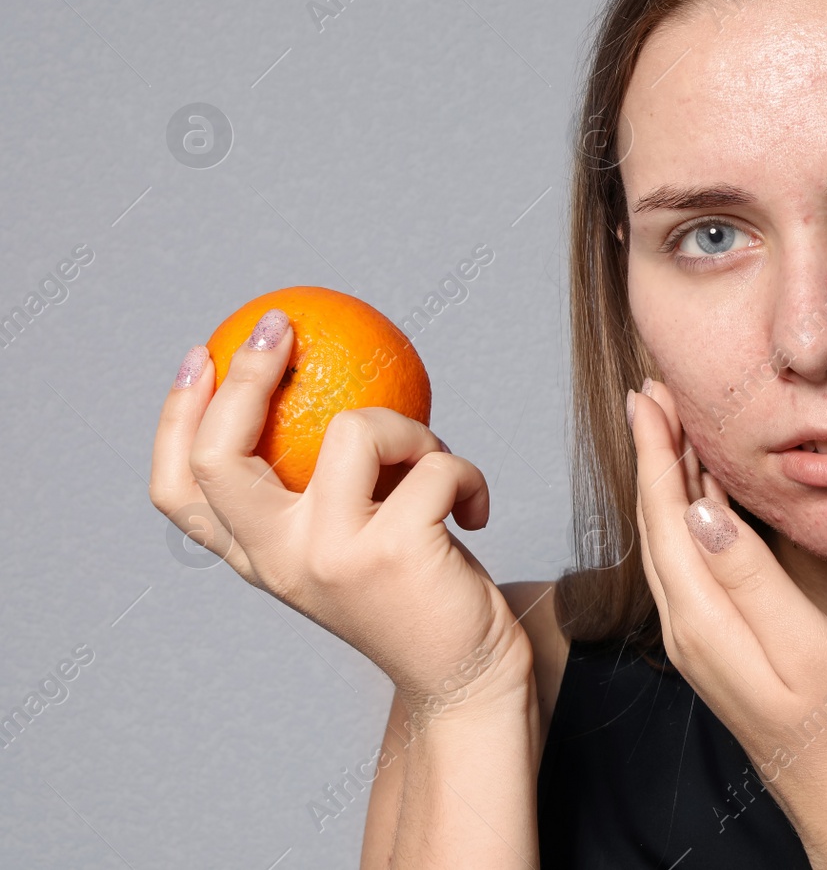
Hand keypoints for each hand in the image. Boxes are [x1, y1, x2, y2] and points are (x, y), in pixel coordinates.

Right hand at [149, 319, 532, 717]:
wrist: (466, 676)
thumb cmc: (416, 594)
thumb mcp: (352, 539)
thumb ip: (326, 488)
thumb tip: (328, 381)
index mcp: (258, 558)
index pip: (179, 489)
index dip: (174, 417)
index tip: (202, 354)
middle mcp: (278, 560)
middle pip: (222, 453)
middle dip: (244, 374)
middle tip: (282, 325)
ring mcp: (330, 557)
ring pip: (355, 429)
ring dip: (411, 430)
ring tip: (433, 466)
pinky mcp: (393, 551)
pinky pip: (433, 463)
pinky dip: (467, 473)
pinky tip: (475, 510)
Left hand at [627, 379, 826, 819]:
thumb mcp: (806, 645)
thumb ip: (751, 577)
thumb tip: (703, 512)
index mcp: (705, 620)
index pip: (665, 516)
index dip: (655, 451)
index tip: (647, 396)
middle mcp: (689, 629)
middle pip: (656, 523)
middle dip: (652, 453)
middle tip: (653, 393)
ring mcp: (700, 641)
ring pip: (668, 543)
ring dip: (665, 482)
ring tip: (671, 430)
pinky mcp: (718, 647)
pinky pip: (689, 566)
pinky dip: (687, 520)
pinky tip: (703, 501)